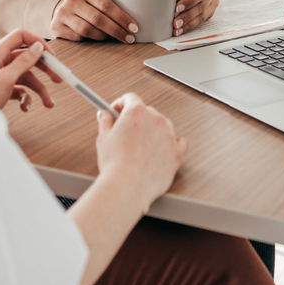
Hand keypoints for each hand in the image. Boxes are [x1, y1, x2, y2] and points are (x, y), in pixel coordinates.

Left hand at [0, 29, 62, 110]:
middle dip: (44, 70)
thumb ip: (23, 62)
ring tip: (49, 103)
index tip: (52, 56)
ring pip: (26, 77)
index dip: (37, 43)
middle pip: (27, 58)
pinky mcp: (1, 87)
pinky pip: (19, 89)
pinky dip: (25, 98)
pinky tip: (26, 107)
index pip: (21, 37)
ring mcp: (1, 74)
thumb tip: (38, 47)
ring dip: (39, 90)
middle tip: (59, 79)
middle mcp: (0, 61)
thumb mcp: (6, 78)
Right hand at [51, 0, 137, 42]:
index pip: (106, 5)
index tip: (134, 27)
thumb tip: (135, 16)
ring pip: (87, 30)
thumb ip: (111, 4)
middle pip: (98, 19)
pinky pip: (78, 38)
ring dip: (104, 36)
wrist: (60, 9)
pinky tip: (98, 40)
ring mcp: (62, 14)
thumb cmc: (86, 5)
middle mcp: (72, 0)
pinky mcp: (56, 27)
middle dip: (117, 30)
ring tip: (114, 38)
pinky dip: (90, 40)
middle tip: (129, 38)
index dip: (122, 18)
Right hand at [95, 93, 186, 212]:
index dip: (120, 105)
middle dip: (136, 120)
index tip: (116, 112)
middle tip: (125, 132)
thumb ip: (106, 122)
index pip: (130, 98)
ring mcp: (169, 135)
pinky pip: (180, 142)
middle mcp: (156, 119)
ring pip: (163, 126)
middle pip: (147, 112)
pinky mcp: (177, 152)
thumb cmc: (115, 164)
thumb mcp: (103, 138)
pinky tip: (162, 149)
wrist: (128, 186)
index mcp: (137, 112)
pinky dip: (172, 143)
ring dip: (153, 131)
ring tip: (140, 147)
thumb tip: (105, 116)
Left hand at [174, 0, 220, 36]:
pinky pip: (202, 20)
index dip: (190, 1)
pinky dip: (190, 25)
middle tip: (175, 23)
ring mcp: (213, 1)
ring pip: (203, 15)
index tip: (177, 8)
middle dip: (187, 16)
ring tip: (177, 29)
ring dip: (189, 24)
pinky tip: (182, 29)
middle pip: (202, 5)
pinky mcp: (211, 10)